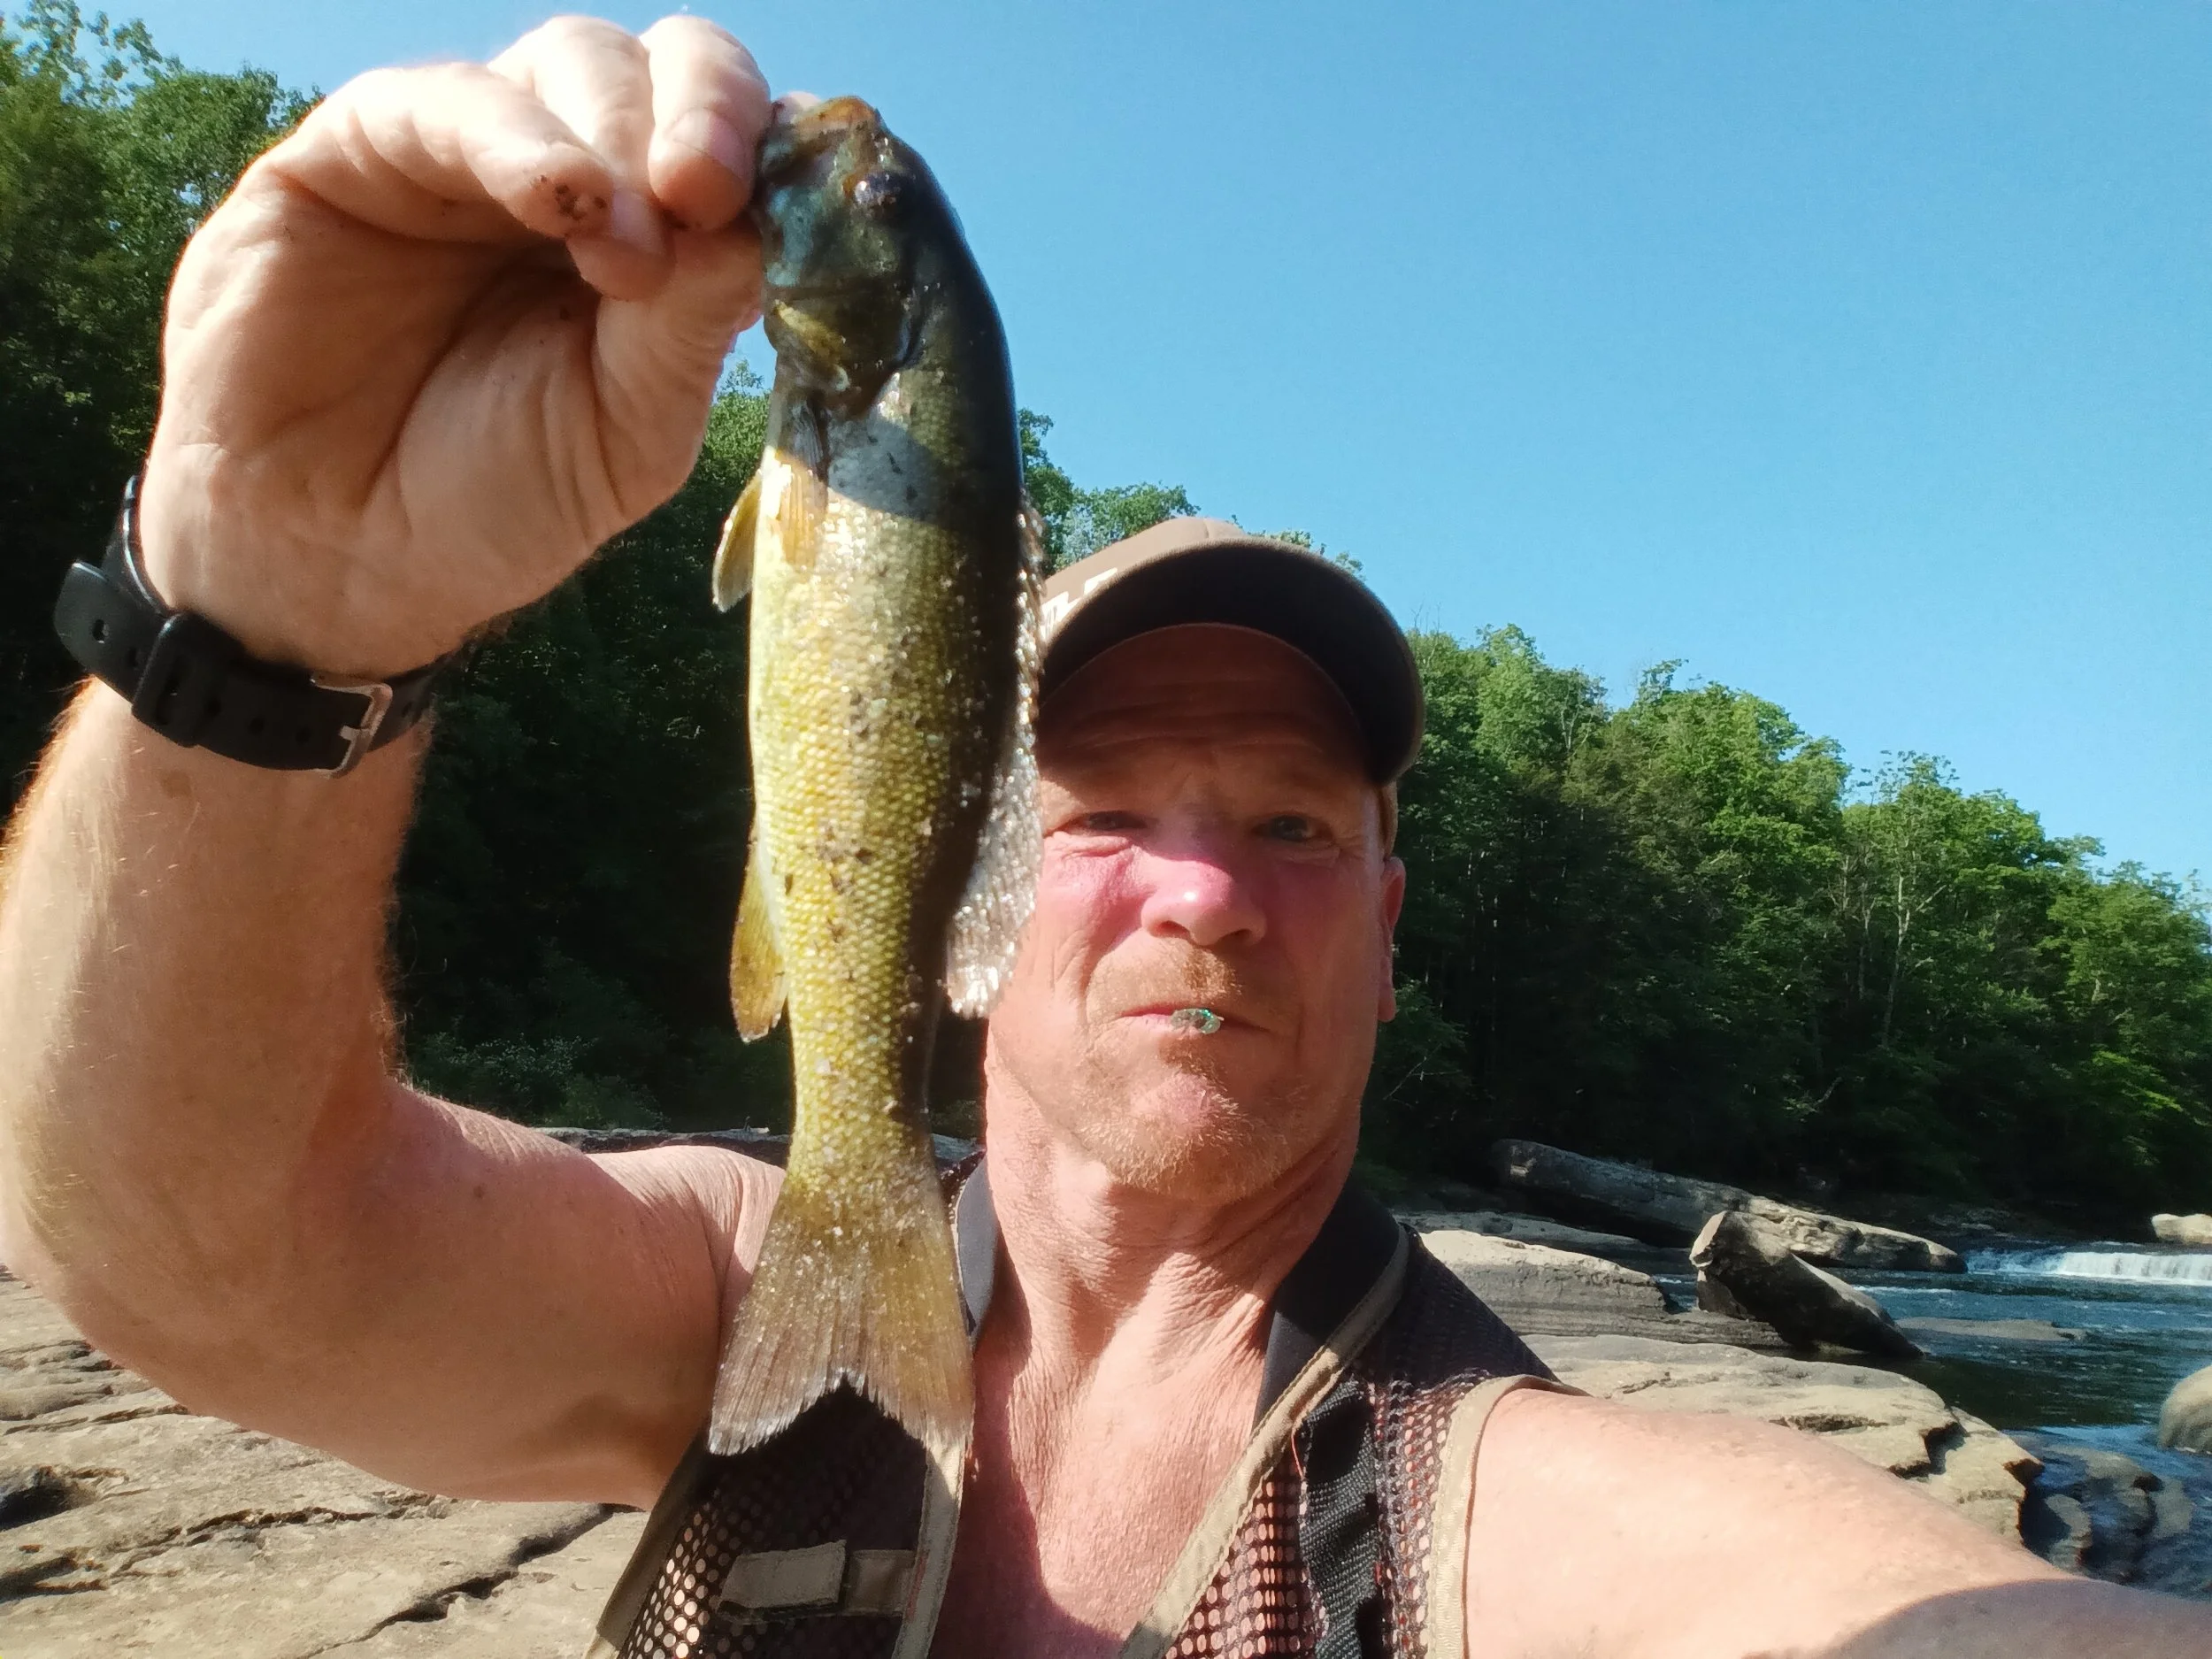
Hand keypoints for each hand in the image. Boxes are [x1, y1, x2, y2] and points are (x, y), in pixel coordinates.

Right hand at [138, 15, 771, 677]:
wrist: (333, 558)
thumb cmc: (490, 502)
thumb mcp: (624, 433)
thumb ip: (690, 329)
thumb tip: (763, 225)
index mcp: (659, 245)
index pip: (740, 145)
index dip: (773, 152)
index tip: (794, 209)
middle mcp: (574, 179)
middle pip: (668, 69)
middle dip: (707, 112)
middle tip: (706, 195)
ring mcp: (470, 154)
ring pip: (573, 62)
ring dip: (619, 134)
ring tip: (627, 252)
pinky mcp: (360, 150)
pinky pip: (448, 100)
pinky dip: (519, 139)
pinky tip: (556, 200)